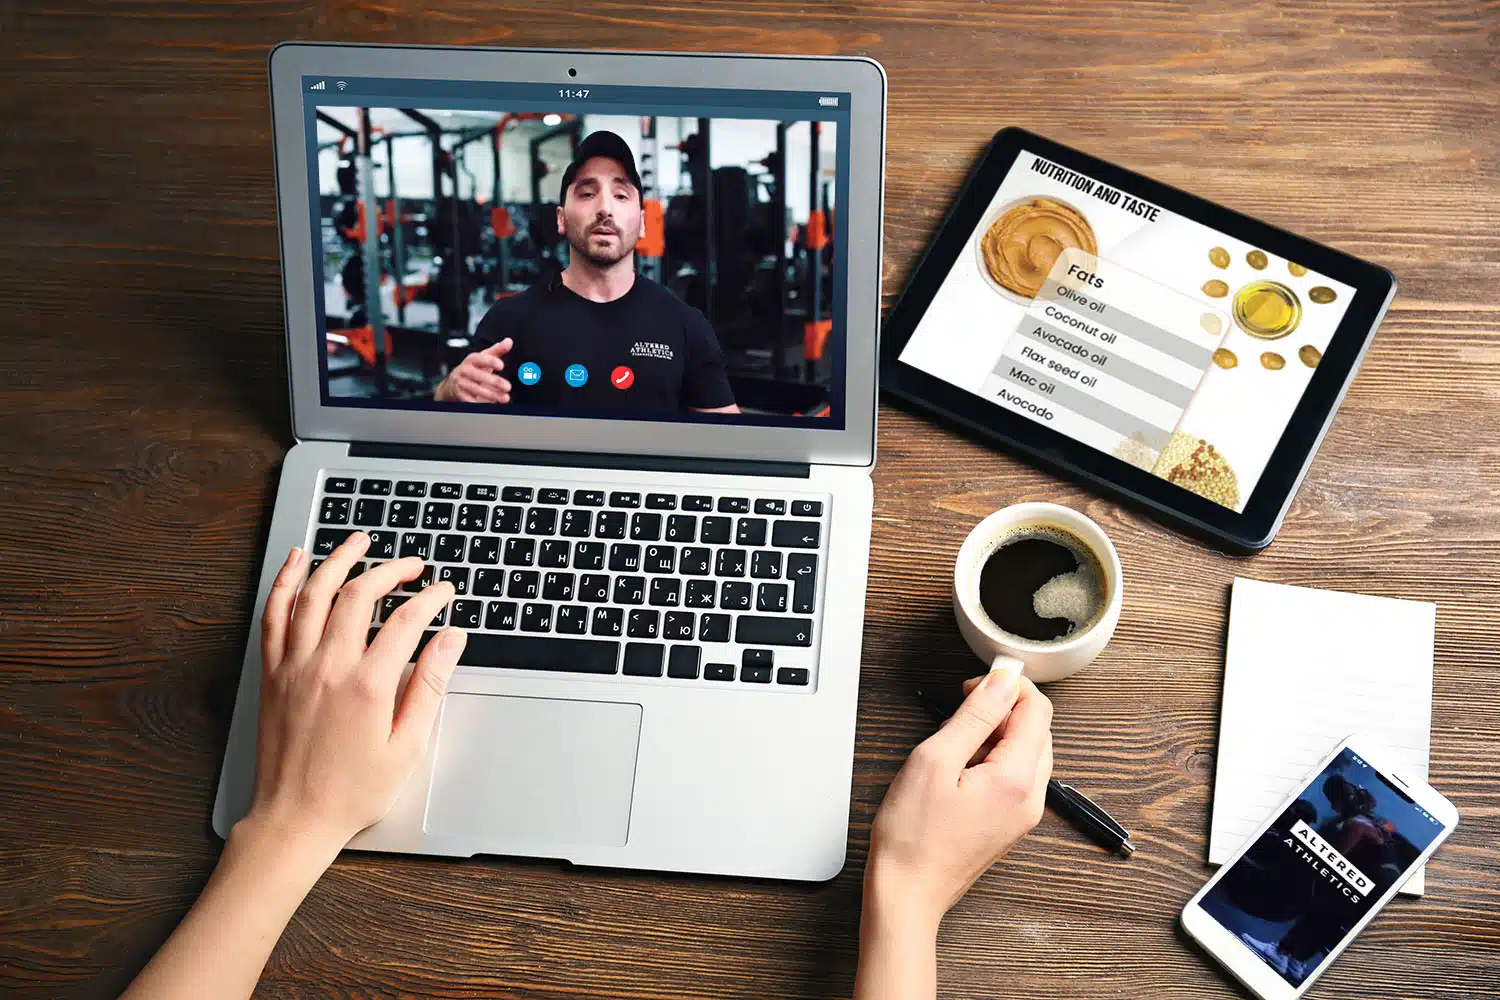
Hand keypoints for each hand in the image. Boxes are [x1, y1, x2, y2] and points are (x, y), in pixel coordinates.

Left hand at [246, 532, 467, 851]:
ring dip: (339, 559)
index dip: (431, 599)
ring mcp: (295, 666)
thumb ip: (429, 686)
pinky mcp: (273, 673)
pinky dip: (285, 582)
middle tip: (412, 565)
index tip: (444, 592)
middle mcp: (328, 666)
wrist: (294, 819)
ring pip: (315, 594)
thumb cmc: (352, 791)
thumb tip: (451, 641)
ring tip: (359, 541)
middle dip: (391, 570)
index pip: (406, 621)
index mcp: (368, 686)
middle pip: (360, 595)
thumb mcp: (407, 746)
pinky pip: (274, 615)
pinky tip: (298, 561)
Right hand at [436, 337, 512, 402]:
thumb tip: (509, 342)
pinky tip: (492, 404)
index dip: (490, 361)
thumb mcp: (484, 357)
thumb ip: (497, 350)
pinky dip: (481, 403)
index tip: (501, 365)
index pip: (480, 359)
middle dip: (494, 382)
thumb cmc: (473, 368)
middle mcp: (465, 370)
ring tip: (505, 398)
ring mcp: (461, 382)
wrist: (454, 381)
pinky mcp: (459, 394)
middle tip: (508, 387)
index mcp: (472, 360)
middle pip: (479, 376)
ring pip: (476, 389)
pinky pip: (470, 400)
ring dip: (492, 395)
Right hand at [866, 668, 1052, 933]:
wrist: (907, 894)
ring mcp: (1023, 813)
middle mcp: (1031, 797)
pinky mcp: (1010, 822)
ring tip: (952, 746)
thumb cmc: (912, 835)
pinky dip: (991, 758)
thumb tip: (1003, 680)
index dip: (1006, 685)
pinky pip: (1014, 774)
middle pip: (1036, 728)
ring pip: (1026, 750)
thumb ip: (975, 716)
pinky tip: (958, 769)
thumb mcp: (935, 760)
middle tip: (958, 714)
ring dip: (995, 734)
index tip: (972, 687)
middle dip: (1001, 708)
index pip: (1037, 708)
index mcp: (1017, 778)